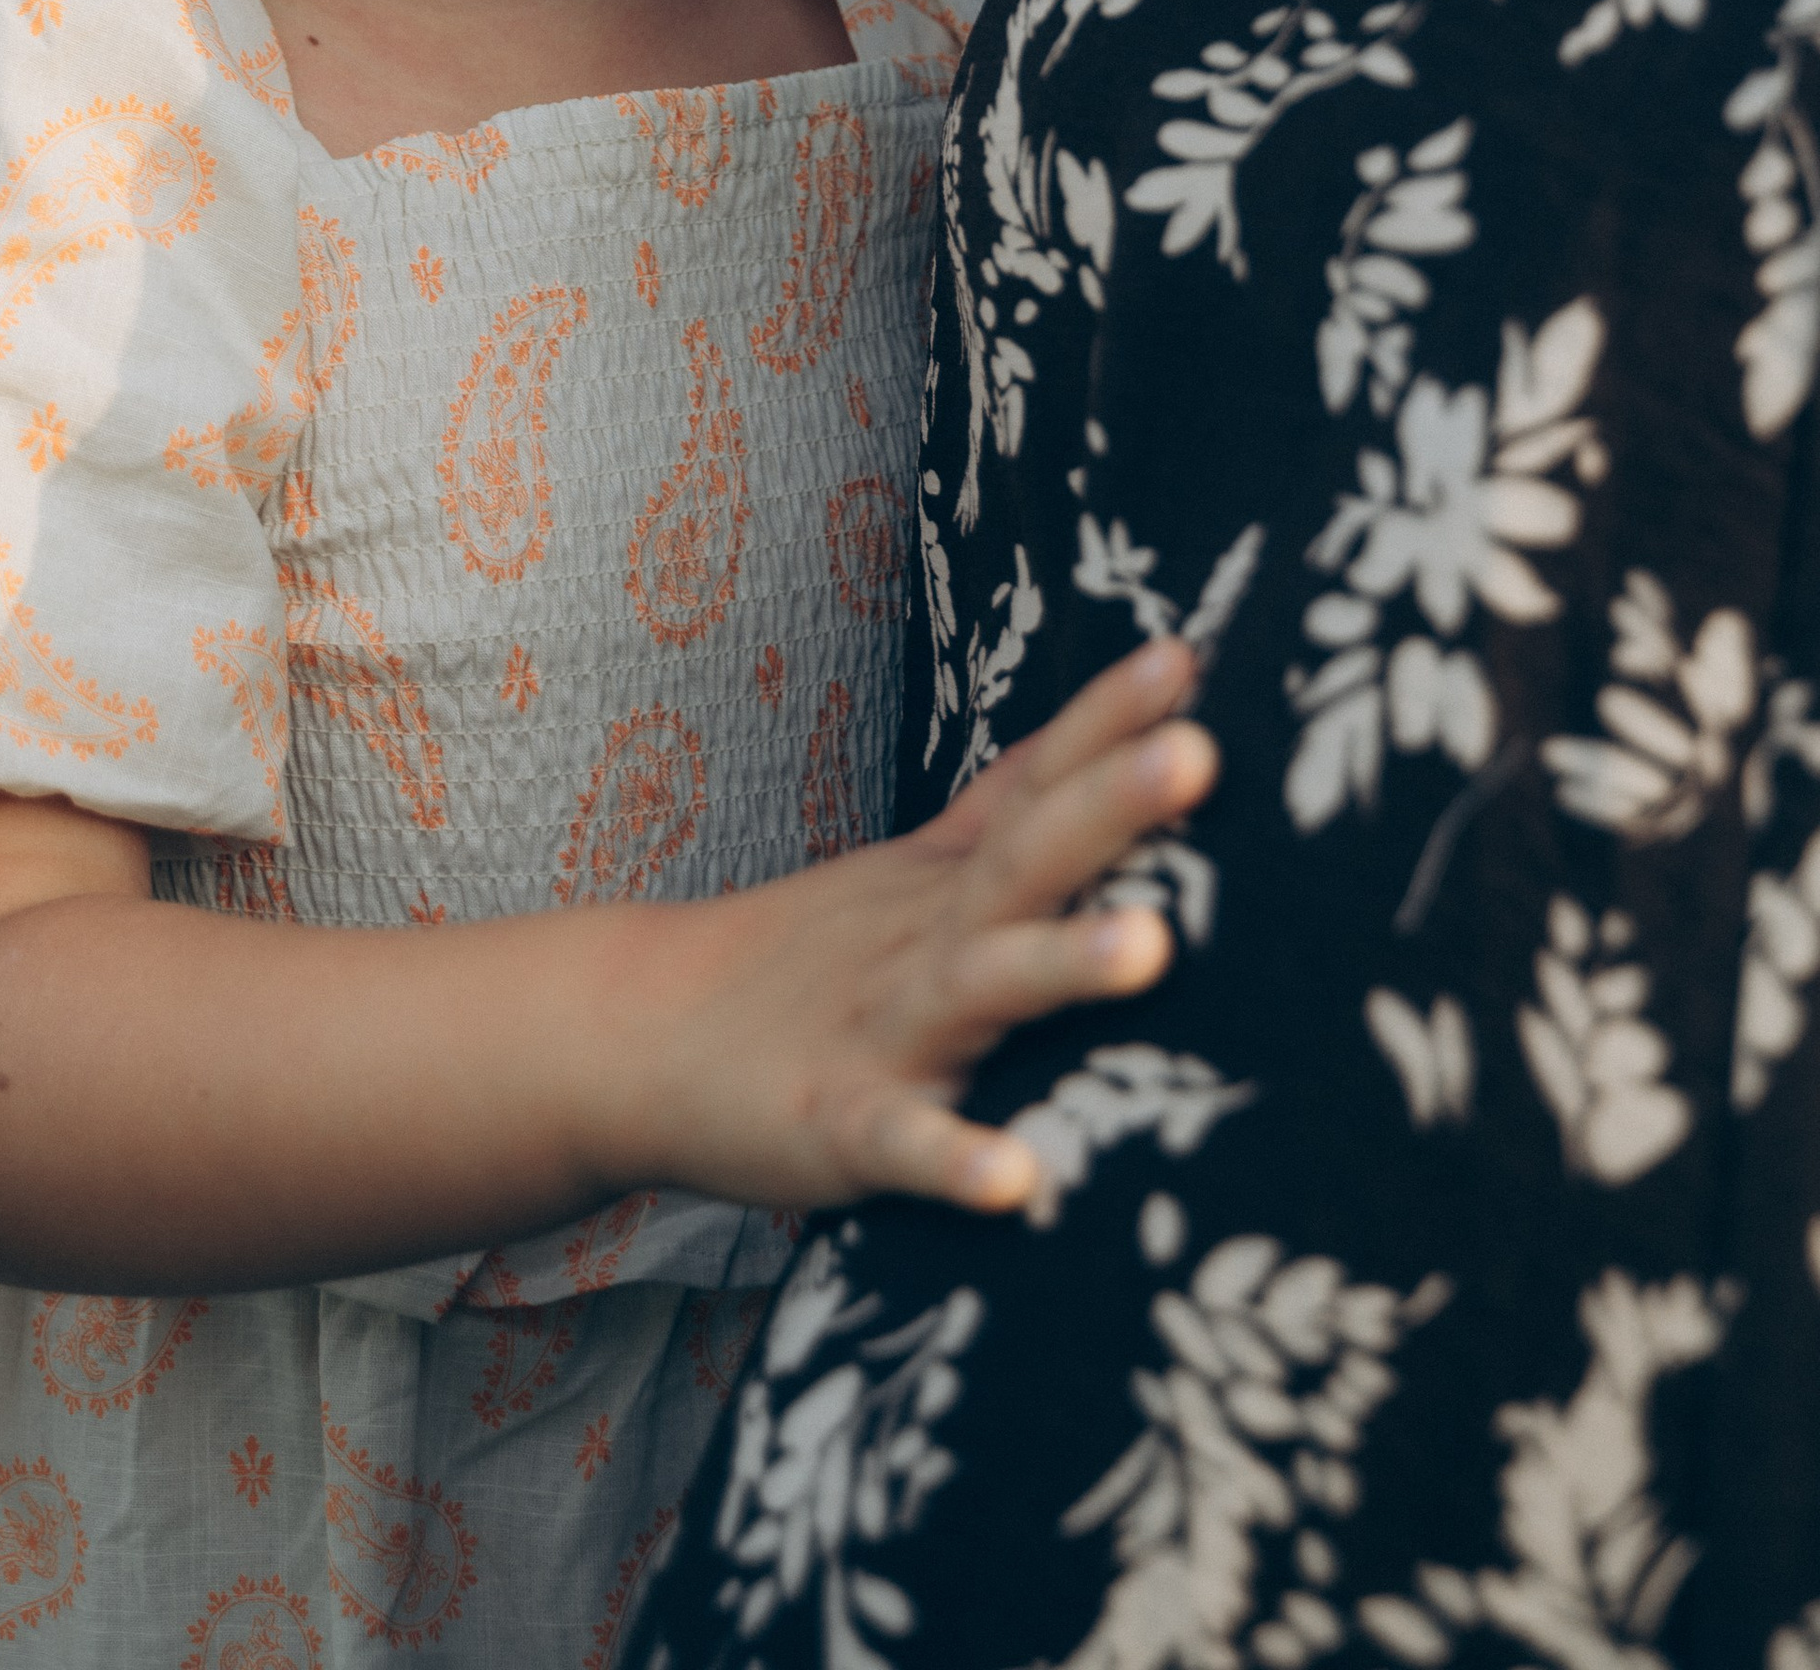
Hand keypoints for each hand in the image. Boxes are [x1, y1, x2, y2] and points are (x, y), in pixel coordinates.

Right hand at [611, 636, 1215, 1218]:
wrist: (642, 1033)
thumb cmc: (813, 960)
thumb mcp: (918, 870)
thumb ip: (1013, 806)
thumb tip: (1125, 731)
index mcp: (954, 878)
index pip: (1037, 782)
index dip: (1107, 721)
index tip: (1185, 658)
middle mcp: (931, 936)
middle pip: (1027, 857)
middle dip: (1112, 804)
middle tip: (1198, 752)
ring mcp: (886, 1027)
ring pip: (983, 986)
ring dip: (1063, 962)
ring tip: (1150, 947)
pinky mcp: (841, 1125)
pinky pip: (904, 1144)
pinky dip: (956, 1159)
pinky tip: (1016, 1181)